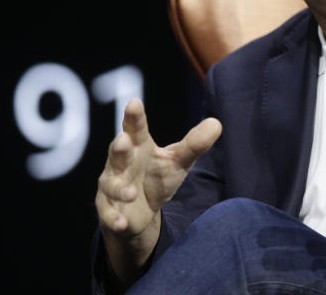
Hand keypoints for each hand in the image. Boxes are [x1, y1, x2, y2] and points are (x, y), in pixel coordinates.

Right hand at [95, 98, 221, 281]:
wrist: (141, 211)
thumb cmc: (157, 177)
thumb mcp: (178, 161)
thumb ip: (194, 144)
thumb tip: (217, 123)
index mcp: (138, 146)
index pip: (136, 128)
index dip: (134, 117)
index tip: (134, 103)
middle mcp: (120, 163)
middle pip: (118, 152)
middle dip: (119, 147)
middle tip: (123, 140)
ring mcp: (112, 186)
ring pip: (110, 184)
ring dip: (119, 188)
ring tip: (132, 192)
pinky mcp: (108, 209)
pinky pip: (108, 214)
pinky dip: (113, 218)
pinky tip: (121, 222)